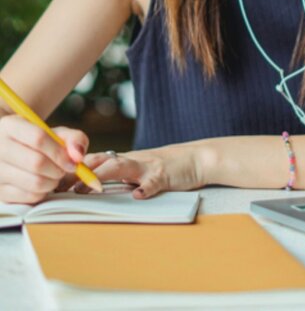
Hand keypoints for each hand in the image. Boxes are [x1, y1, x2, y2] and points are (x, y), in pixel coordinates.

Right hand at [0, 114, 88, 203]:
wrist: (14, 151)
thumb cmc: (38, 141)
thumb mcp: (55, 133)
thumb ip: (73, 138)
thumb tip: (78, 155)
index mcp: (10, 126)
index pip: (38, 138)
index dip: (60, 152)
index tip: (74, 162)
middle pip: (37, 163)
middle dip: (59, 169)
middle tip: (65, 169)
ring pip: (34, 182)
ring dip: (53, 182)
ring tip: (54, 175)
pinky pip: (29, 197)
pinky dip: (43, 192)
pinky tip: (43, 183)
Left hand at [74, 142, 208, 198]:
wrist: (198, 158)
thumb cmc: (168, 166)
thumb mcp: (141, 169)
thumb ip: (122, 176)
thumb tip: (95, 187)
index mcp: (127, 160)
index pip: (97, 161)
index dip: (77, 169)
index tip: (57, 181)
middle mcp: (134, 160)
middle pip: (103, 162)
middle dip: (81, 173)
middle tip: (61, 186)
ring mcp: (149, 166)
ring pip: (122, 167)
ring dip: (102, 177)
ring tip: (87, 189)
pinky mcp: (165, 175)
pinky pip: (154, 182)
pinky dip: (146, 188)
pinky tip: (138, 196)